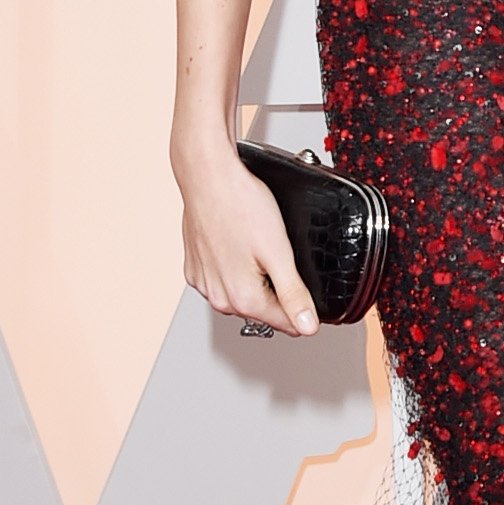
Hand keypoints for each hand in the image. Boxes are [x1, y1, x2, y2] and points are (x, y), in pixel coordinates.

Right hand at [177, 142, 318, 335]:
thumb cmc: (241, 205)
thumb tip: (308, 327)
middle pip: (264, 310)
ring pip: (243, 295)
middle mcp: (219, 298)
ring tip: (259, 248)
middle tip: (280, 256)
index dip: (305, 310)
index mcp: (243, 298)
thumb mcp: (279, 252)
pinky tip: (239, 246)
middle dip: (278, 291)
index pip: (286, 323)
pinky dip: (235, 268)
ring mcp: (204, 284)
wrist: (208, 177)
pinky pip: (223, 280)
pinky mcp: (195, 270)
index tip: (308, 291)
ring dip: (256, 280)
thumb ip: (294, 293)